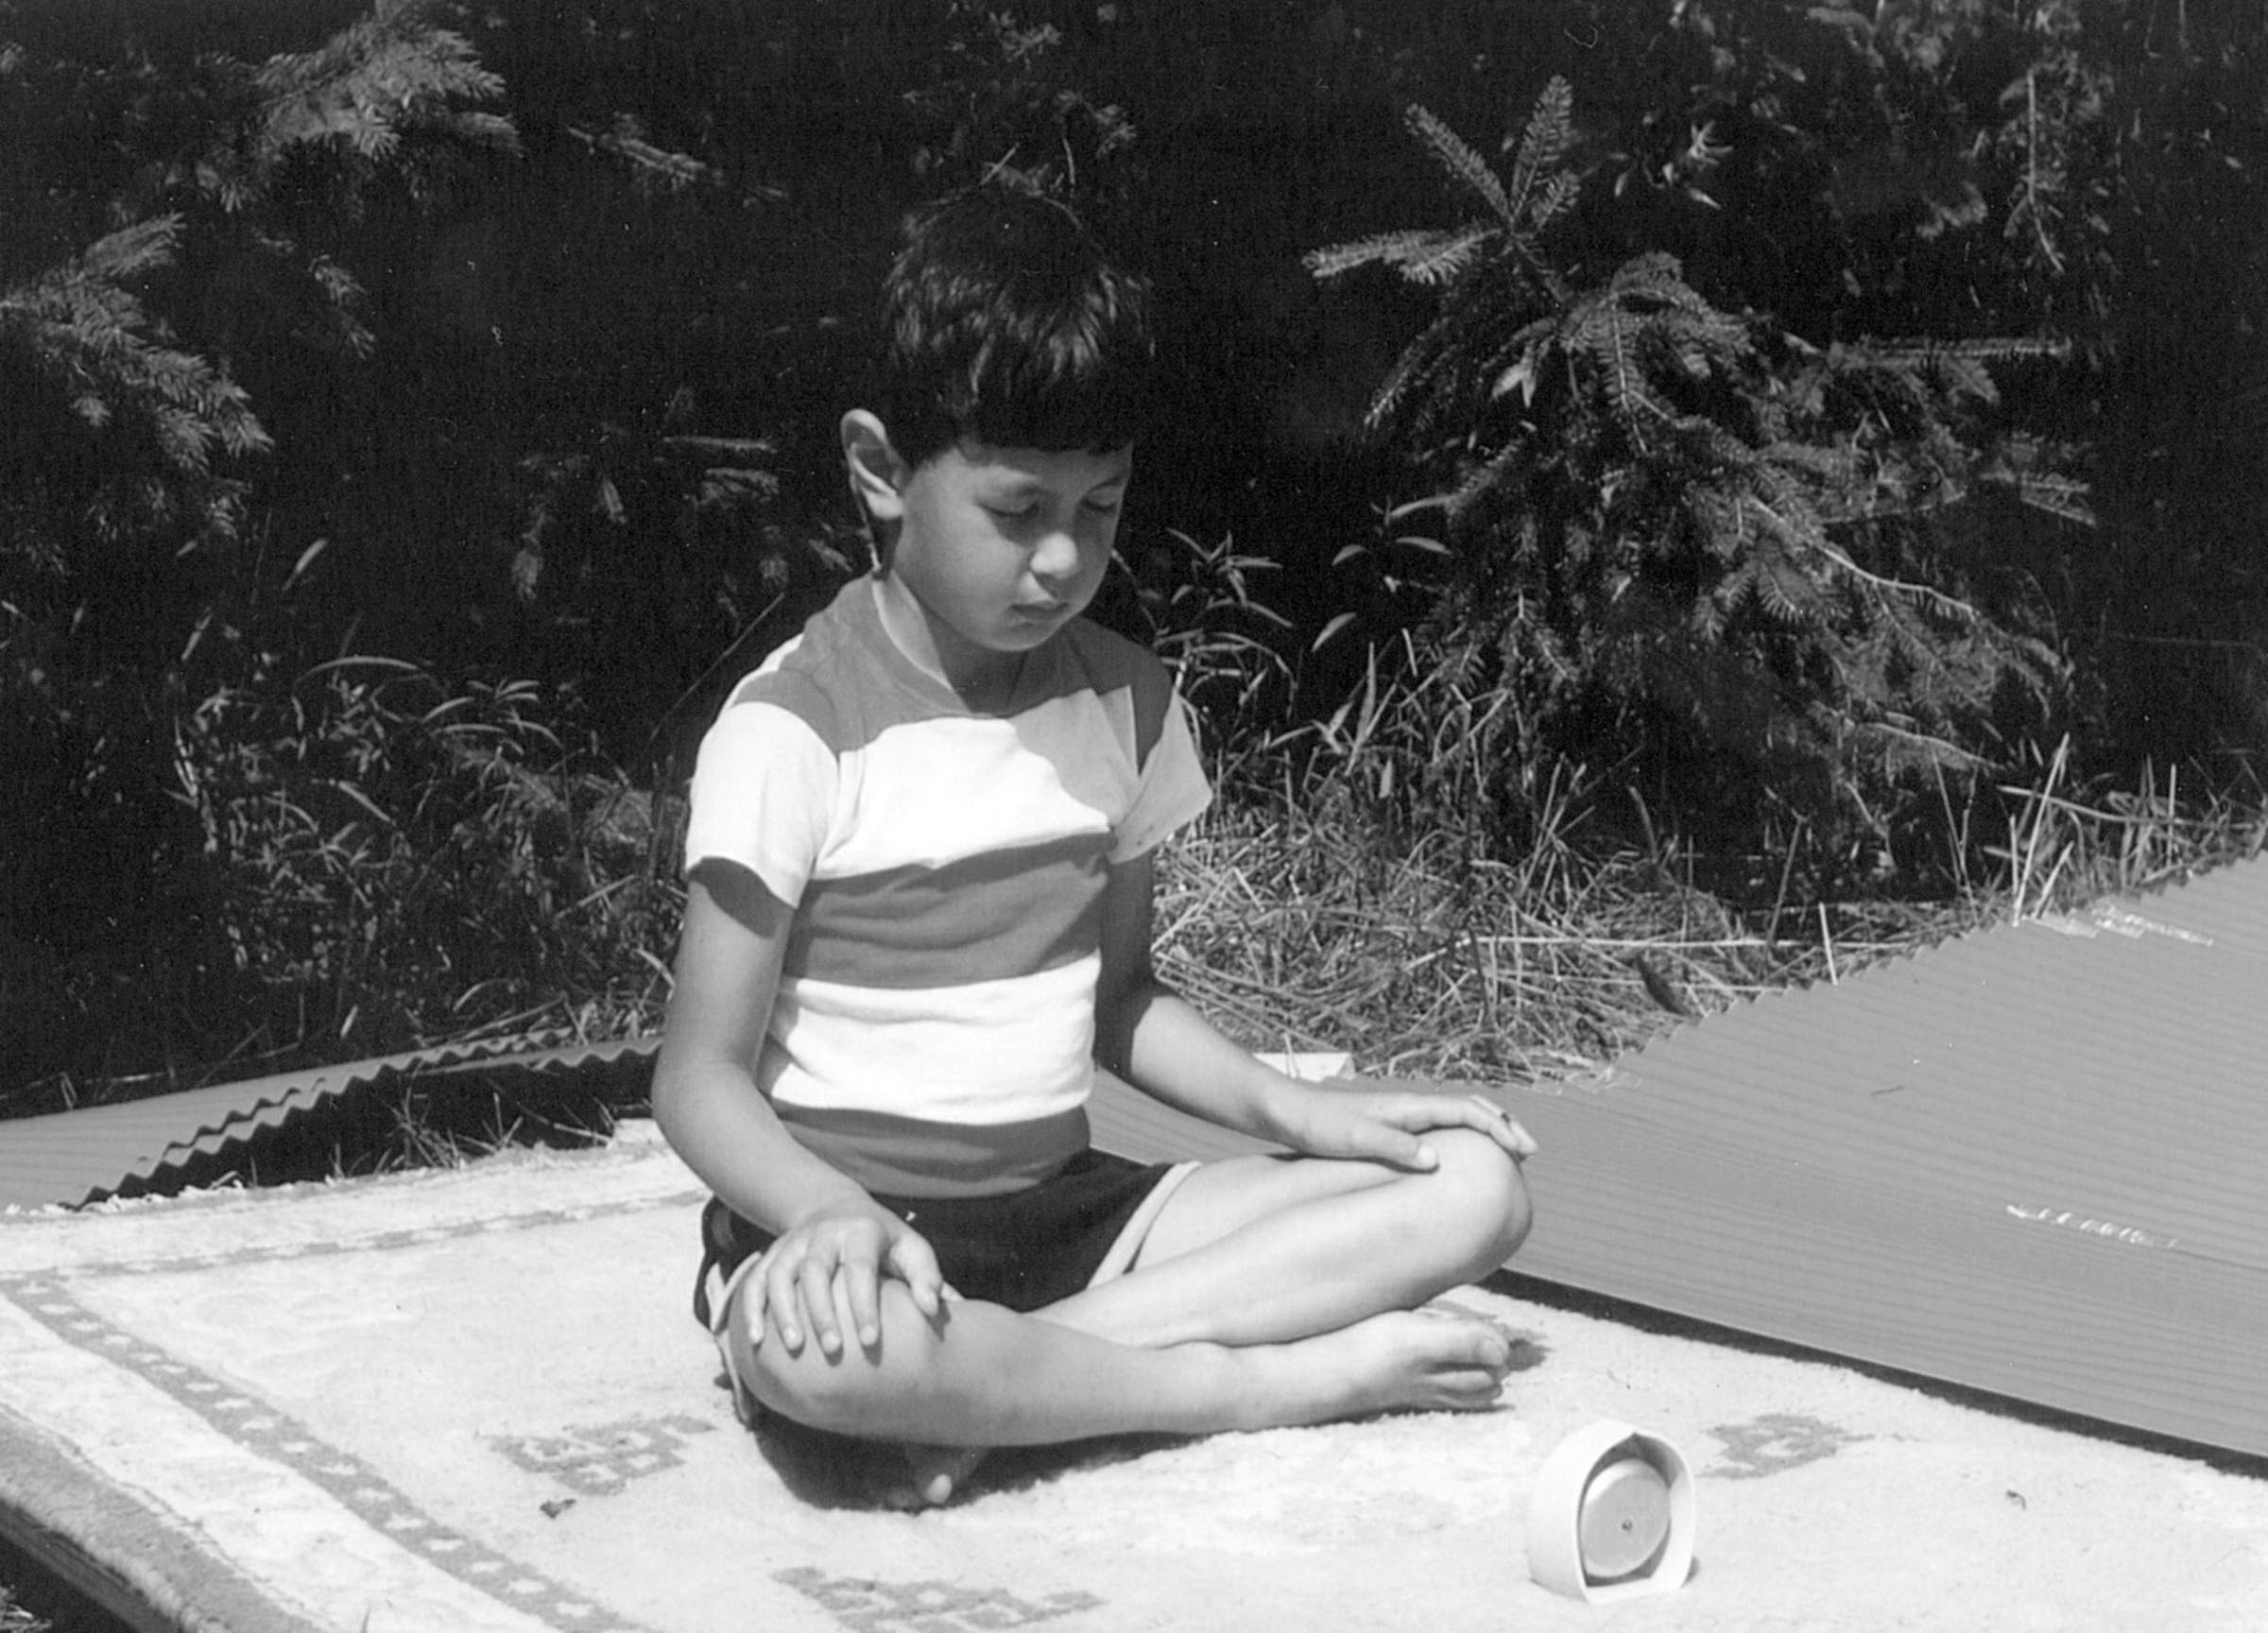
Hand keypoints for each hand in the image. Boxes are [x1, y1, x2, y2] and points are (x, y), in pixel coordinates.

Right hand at [741, 1198, 954, 1357]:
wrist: (838, 1207)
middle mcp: (823, 1233)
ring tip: (795, 1347)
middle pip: (816, 1270)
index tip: (871, 1340)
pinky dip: (752, 1308)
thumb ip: (926, 1276)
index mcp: (861, 1231)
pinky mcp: (774, 1253)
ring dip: (784, 1311)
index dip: (864, 1304)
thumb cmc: (884, 1241)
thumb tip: (936, 1308)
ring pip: (780, 1273)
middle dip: (822, 1311)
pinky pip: (756, 1279)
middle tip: (834, 1350)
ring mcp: (794, 1242)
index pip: (860, 1268)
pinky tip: (756, 1340)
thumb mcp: (910, 1248)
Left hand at [1265, 1079, 1537, 1170]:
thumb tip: (1435, 1159)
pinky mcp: (1389, 1124)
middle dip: (1503, 1125)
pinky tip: (1456, 1157)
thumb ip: (1393, 1147)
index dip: (1499, 1129)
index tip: (1524, 1151)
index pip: (1467, 1112)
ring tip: (1506, 1151)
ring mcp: (1400, 1113)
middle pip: (1469, 1108)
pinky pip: (1439, 1126)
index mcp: (1408, 1107)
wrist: (1285, 1110)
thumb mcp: (1354, 1139)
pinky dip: (1462, 1135)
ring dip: (1486, 1128)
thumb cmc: (1317, 1126)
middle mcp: (1409, 1105)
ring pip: (1455, 1115)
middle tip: (1530, 1151)